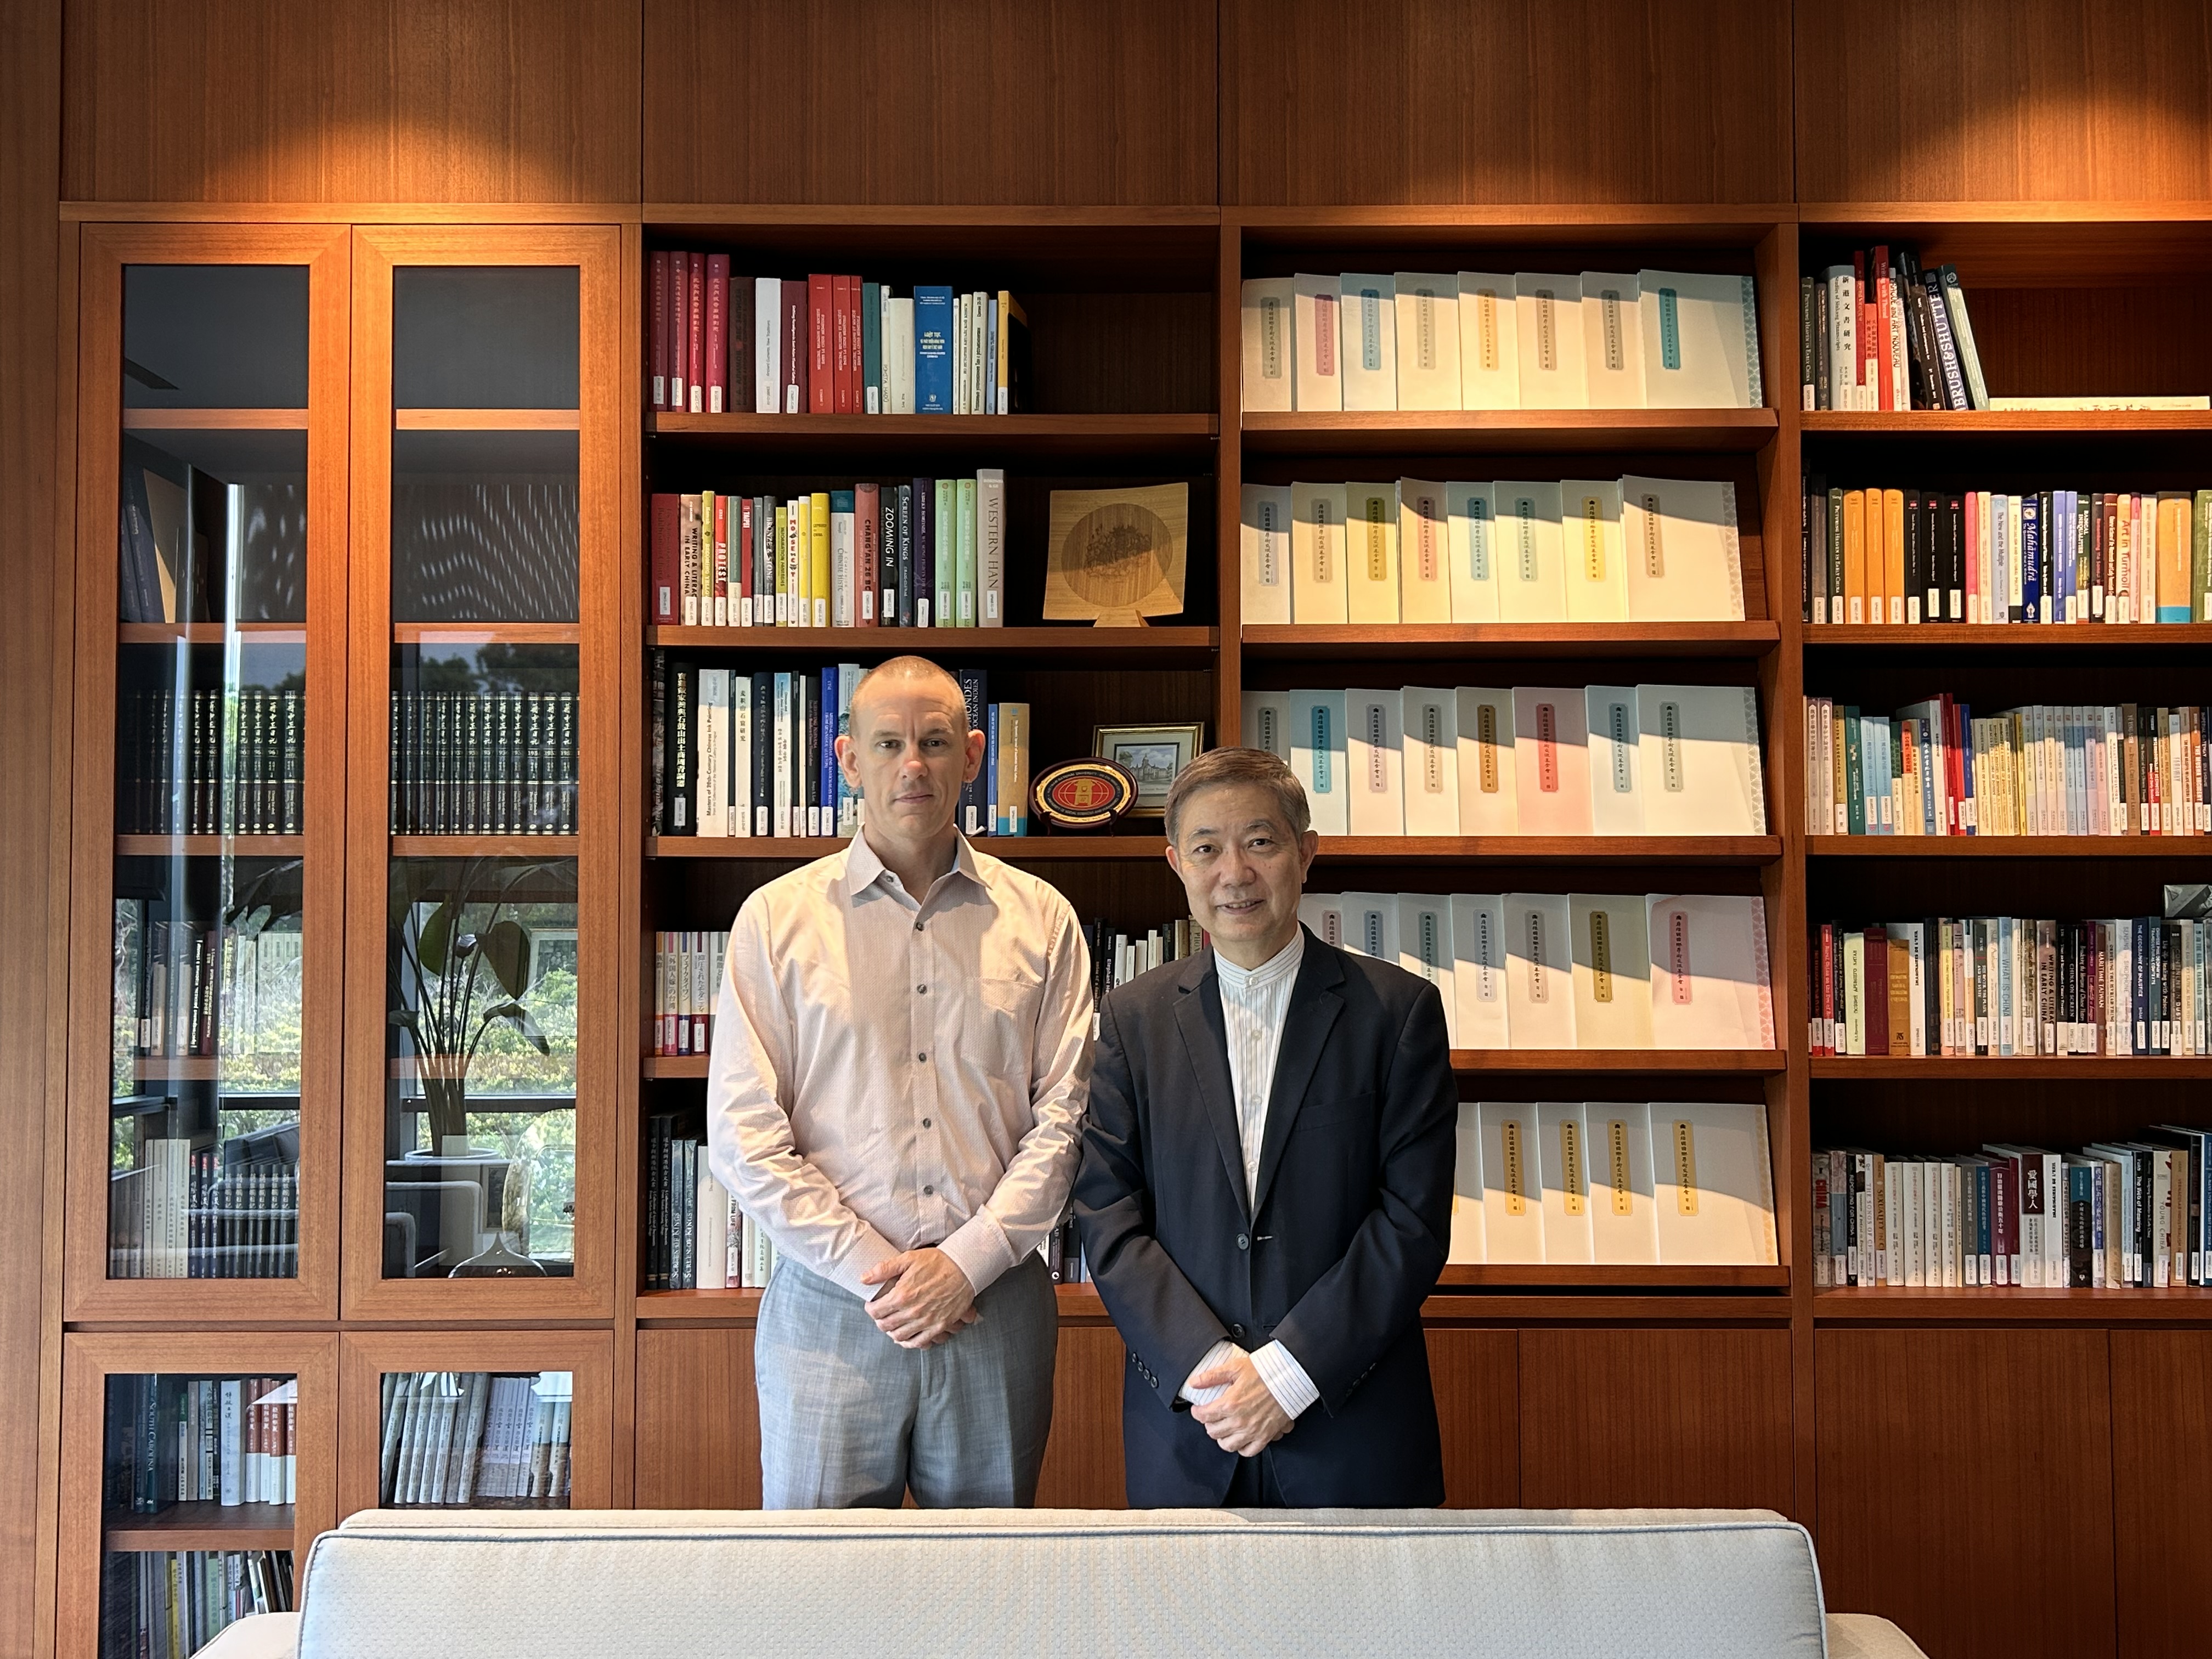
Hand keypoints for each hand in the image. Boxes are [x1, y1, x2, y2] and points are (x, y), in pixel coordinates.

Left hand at [859, 1248, 978, 1347]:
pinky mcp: (939, 1326)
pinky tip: (905, 1338)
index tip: (871, 1305)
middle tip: (880, 1315)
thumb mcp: (908, 1259)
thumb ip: (884, 1269)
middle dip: (879, 1321)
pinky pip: (919, 1342)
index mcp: (902, 1295)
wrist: (964, 1268)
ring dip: (891, 1333)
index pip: (876, 1311)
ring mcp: (926, 1321)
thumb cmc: (936, 1262)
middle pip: (886, 1325)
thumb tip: (864, 1279)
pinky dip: (909, 1343)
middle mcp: (912, 1312)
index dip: (870, 1309)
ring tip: (891, 1326)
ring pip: (900, 1336)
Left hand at [1188, 1349, 1292, 1456]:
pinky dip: (1241, 1447)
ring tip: (1223, 1428)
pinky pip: (1248, 1451)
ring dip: (1222, 1438)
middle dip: (1208, 1424)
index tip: (1198, 1409)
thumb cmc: (1265, 1372)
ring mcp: (1252, 1431)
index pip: (1204, 1415)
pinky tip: (1239, 1439)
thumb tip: (1194, 1382)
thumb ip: (1212, 1376)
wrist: (1289, 1378)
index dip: (1197, 1412)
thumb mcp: (1235, 1368)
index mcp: (1230, 1404)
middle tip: (1211, 1417)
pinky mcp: (1265, 1436)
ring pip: (1228, 1445)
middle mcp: (1239, 1421)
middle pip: (1213, 1432)